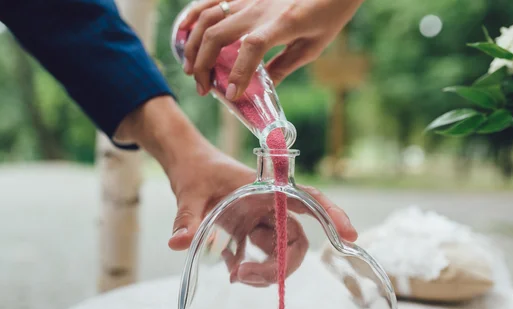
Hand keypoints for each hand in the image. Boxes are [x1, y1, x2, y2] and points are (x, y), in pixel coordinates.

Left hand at [116, 96, 356, 267]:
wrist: (185, 165)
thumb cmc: (195, 170)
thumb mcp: (190, 191)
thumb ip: (187, 217)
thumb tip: (177, 243)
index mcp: (265, 189)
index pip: (306, 199)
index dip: (330, 214)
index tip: (349, 234)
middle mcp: (268, 207)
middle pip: (294, 240)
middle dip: (280, 266)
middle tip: (245, 277)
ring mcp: (259, 223)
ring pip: (279, 253)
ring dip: (265, 272)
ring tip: (235, 276)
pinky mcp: (246, 235)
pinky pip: (260, 258)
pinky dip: (250, 270)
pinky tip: (233, 273)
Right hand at [179, 0, 363, 97]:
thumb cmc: (329, 12)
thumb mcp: (312, 46)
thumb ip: (284, 67)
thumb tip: (261, 90)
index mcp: (283, 23)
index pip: (252, 48)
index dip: (238, 73)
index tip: (230, 95)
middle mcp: (260, 7)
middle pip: (218, 34)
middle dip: (204, 65)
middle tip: (204, 88)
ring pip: (208, 18)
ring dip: (194, 45)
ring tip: (191, 69)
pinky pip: (210, 0)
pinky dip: (192, 16)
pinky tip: (184, 33)